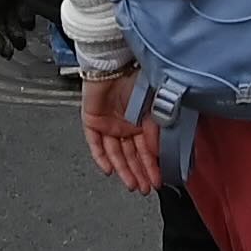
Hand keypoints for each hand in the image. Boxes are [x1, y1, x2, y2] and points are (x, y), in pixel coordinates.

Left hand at [81, 62, 159, 193]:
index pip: (147, 150)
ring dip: (123, 170)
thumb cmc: (138, 77)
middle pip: (132, 155)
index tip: (157, 181)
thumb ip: (156, 131)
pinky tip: (108, 170)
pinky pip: (95, 144)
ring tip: (131, 185)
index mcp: (143, 121)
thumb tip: (157, 153)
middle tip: (144, 188)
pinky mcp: (93, 121)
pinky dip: (101, 157)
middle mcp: (126, 124)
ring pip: (115, 153)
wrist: (115, 62)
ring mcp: (109, 124)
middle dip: (139, 173)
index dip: (152, 166)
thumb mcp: (154, 107)